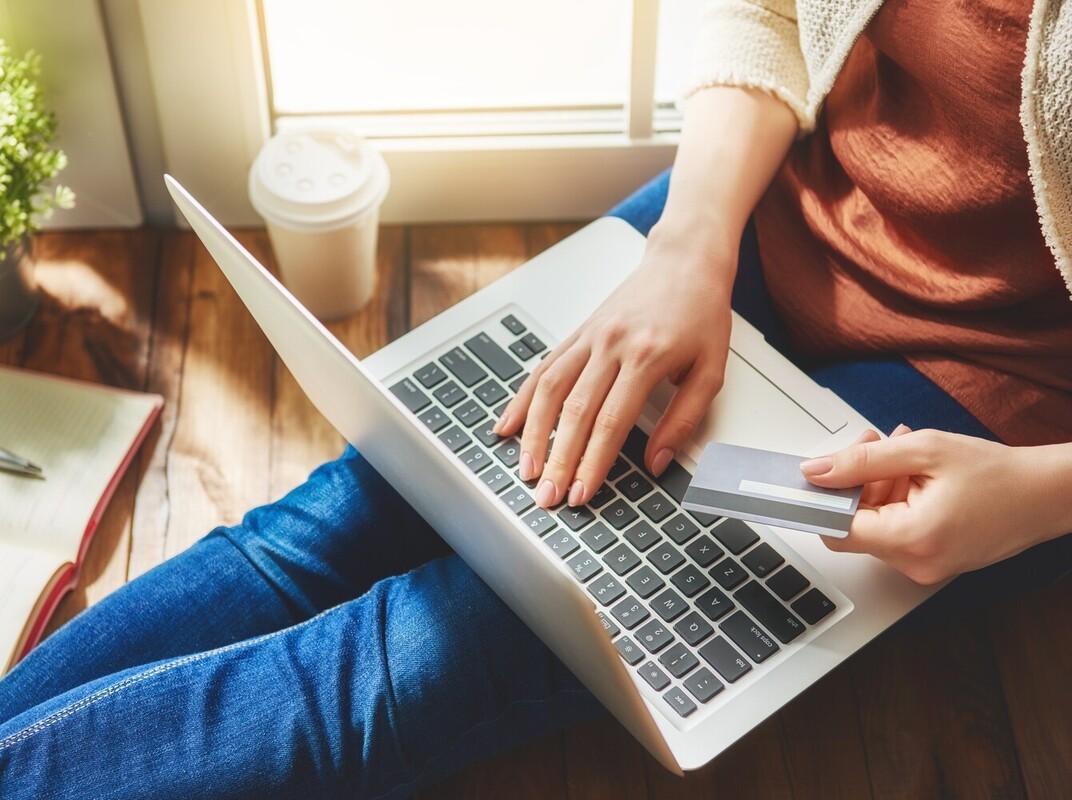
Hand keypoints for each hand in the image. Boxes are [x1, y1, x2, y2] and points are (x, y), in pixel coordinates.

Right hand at [494, 241, 733, 508]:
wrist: (684, 260)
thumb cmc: (701, 313)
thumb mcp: (711, 370)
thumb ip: (684, 419)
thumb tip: (657, 462)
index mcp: (647, 357)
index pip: (612, 422)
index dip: (593, 463)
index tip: (582, 493)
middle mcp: (611, 345)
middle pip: (575, 413)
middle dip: (558, 460)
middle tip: (547, 496)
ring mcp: (589, 337)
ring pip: (550, 390)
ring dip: (534, 434)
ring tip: (526, 469)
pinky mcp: (578, 332)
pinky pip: (543, 368)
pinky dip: (523, 399)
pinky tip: (508, 425)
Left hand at [801, 427, 1069, 583]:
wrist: (1049, 495)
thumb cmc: (998, 473)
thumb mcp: (923, 450)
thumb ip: (862, 460)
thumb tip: (816, 471)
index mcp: (910, 540)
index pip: (837, 529)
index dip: (822, 498)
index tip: (813, 476)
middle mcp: (914, 563)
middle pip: (855, 524)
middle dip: (856, 480)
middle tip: (876, 444)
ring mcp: (924, 567)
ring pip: (875, 524)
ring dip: (879, 485)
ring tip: (904, 453)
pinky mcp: (932, 560)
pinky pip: (897, 530)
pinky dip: (897, 499)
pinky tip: (917, 474)